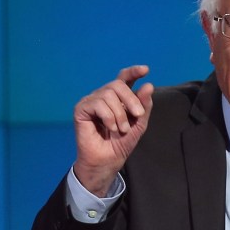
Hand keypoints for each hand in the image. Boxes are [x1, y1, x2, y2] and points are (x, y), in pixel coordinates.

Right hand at [72, 65, 154, 195]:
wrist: (108, 159)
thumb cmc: (122, 142)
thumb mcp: (139, 123)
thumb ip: (144, 106)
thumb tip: (148, 85)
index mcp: (118, 98)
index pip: (124, 78)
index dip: (134, 72)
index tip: (145, 70)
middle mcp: (103, 96)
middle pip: (118, 85)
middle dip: (131, 100)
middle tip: (137, 116)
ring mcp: (91, 101)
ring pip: (108, 94)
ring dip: (120, 114)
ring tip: (121, 129)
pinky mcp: (81, 109)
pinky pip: (98, 104)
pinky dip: (109, 117)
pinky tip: (110, 128)